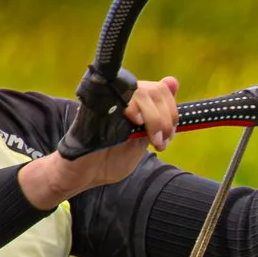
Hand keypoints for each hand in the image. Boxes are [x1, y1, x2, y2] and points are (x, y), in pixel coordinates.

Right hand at [18, 76, 179, 210]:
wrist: (84, 174)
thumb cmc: (111, 158)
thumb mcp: (143, 138)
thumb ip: (158, 116)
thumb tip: (173, 82)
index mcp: (134, 102)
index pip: (161, 90)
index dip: (171, 112)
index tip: (168, 136)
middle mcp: (121, 97)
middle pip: (154, 90)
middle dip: (166, 119)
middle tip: (161, 142)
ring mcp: (108, 100)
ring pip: (141, 93)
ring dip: (155, 119)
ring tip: (153, 141)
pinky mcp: (96, 107)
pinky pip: (119, 98)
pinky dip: (134, 108)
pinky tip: (136, 121)